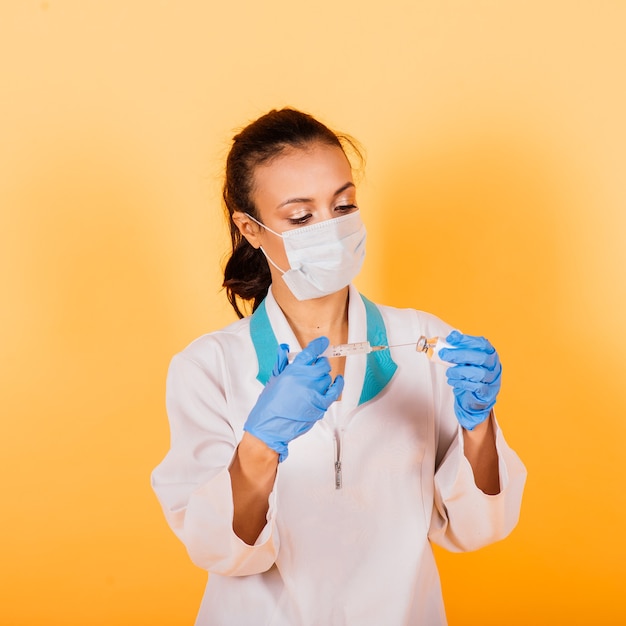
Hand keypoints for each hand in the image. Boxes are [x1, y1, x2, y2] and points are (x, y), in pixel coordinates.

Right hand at [244, 336, 343, 460]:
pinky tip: (338, 380)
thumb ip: (282, 362)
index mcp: (293, 370)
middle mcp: (306, 379)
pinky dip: (338, 384)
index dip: (319, 345)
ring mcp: (314, 392)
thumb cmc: (268, 406)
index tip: (323, 342)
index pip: (311, 352)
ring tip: (315, 382)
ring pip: (328, 377)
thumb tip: (284, 348)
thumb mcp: (273, 379)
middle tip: (316, 366)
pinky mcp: (320, 405)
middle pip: (323, 364)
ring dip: (323, 377)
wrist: (269, 428)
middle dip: (320, 363)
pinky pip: (335, 391)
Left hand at [437, 330, 501, 430]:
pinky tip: (453, 381)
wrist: (477, 396)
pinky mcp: (487, 392)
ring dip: (460, 371)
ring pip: (479, 373)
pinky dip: (461, 383)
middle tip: (444, 355)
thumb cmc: (471, 373)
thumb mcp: (467, 360)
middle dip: (460, 355)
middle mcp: (493, 365)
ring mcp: (492, 379)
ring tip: (449, 372)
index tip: (450, 338)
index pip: (481, 343)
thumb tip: (445, 343)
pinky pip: (476, 387)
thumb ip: (459, 351)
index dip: (466, 340)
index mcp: (489, 353)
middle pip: (481, 357)